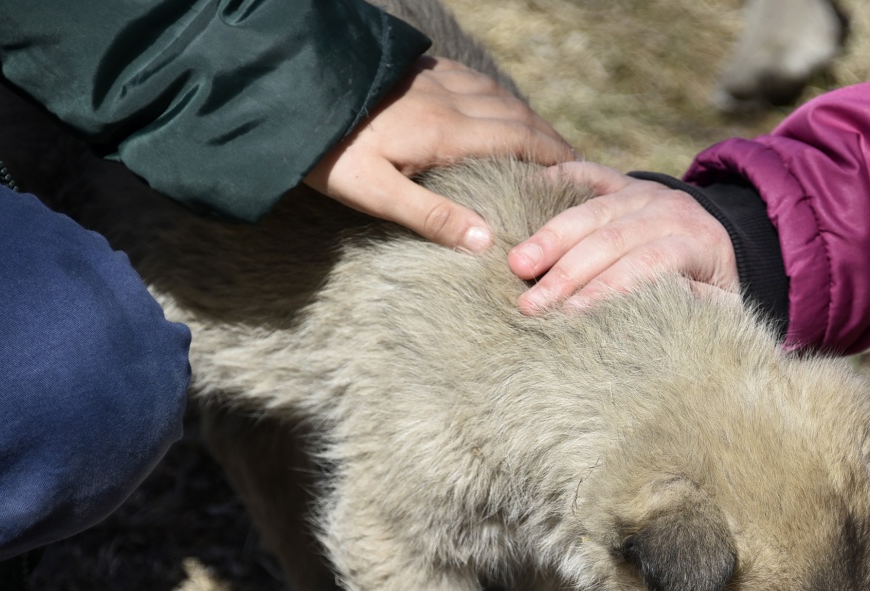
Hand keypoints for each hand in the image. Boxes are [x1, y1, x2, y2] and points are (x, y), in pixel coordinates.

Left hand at [304, 57, 573, 250]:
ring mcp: (432, 80)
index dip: (553, 158)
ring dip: (525, 116)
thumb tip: (489, 241)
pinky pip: (471, 79)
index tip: (578, 175)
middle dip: (548, 138)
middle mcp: (449, 101)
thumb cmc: (328, 152)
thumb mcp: (375, 194)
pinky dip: (496, 95)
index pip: (518, 142)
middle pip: (515, 116)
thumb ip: (433, 217)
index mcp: (447, 134)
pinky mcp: (415, 69)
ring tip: (542, 139)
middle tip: (572, 162)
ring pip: (496, 95)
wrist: (290, 91)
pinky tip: (494, 103)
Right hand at [509, 162, 739, 313]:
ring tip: (517, 264)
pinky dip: (560, 176)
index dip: (610, 287)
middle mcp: (671, 209)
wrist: (724, 245)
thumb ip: (696, 308)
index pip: (649, 263)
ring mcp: (645, 191)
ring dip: (551, 237)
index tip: (573, 313)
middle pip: (613, 237)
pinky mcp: (625, 182)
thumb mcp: (722, 308)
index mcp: (700, 242)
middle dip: (568, 272)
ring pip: (594, 210)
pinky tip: (529, 187)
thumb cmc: (715, 291)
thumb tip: (658, 308)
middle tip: (530, 302)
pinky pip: (590, 173)